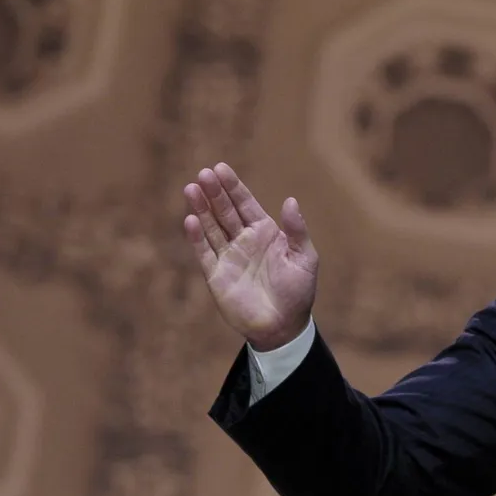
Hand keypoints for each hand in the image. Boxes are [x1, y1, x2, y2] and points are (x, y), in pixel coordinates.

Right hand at [182, 163, 317, 350]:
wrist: (283, 327)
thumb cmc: (298, 292)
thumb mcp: (305, 259)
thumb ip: (297, 231)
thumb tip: (290, 200)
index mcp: (267, 233)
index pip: (246, 204)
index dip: (233, 187)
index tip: (221, 168)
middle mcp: (245, 241)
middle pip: (225, 211)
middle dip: (215, 192)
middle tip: (204, 173)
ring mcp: (229, 257)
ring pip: (211, 227)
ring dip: (201, 209)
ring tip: (191, 188)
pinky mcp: (216, 275)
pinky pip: (204, 252)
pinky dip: (197, 237)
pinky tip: (190, 220)